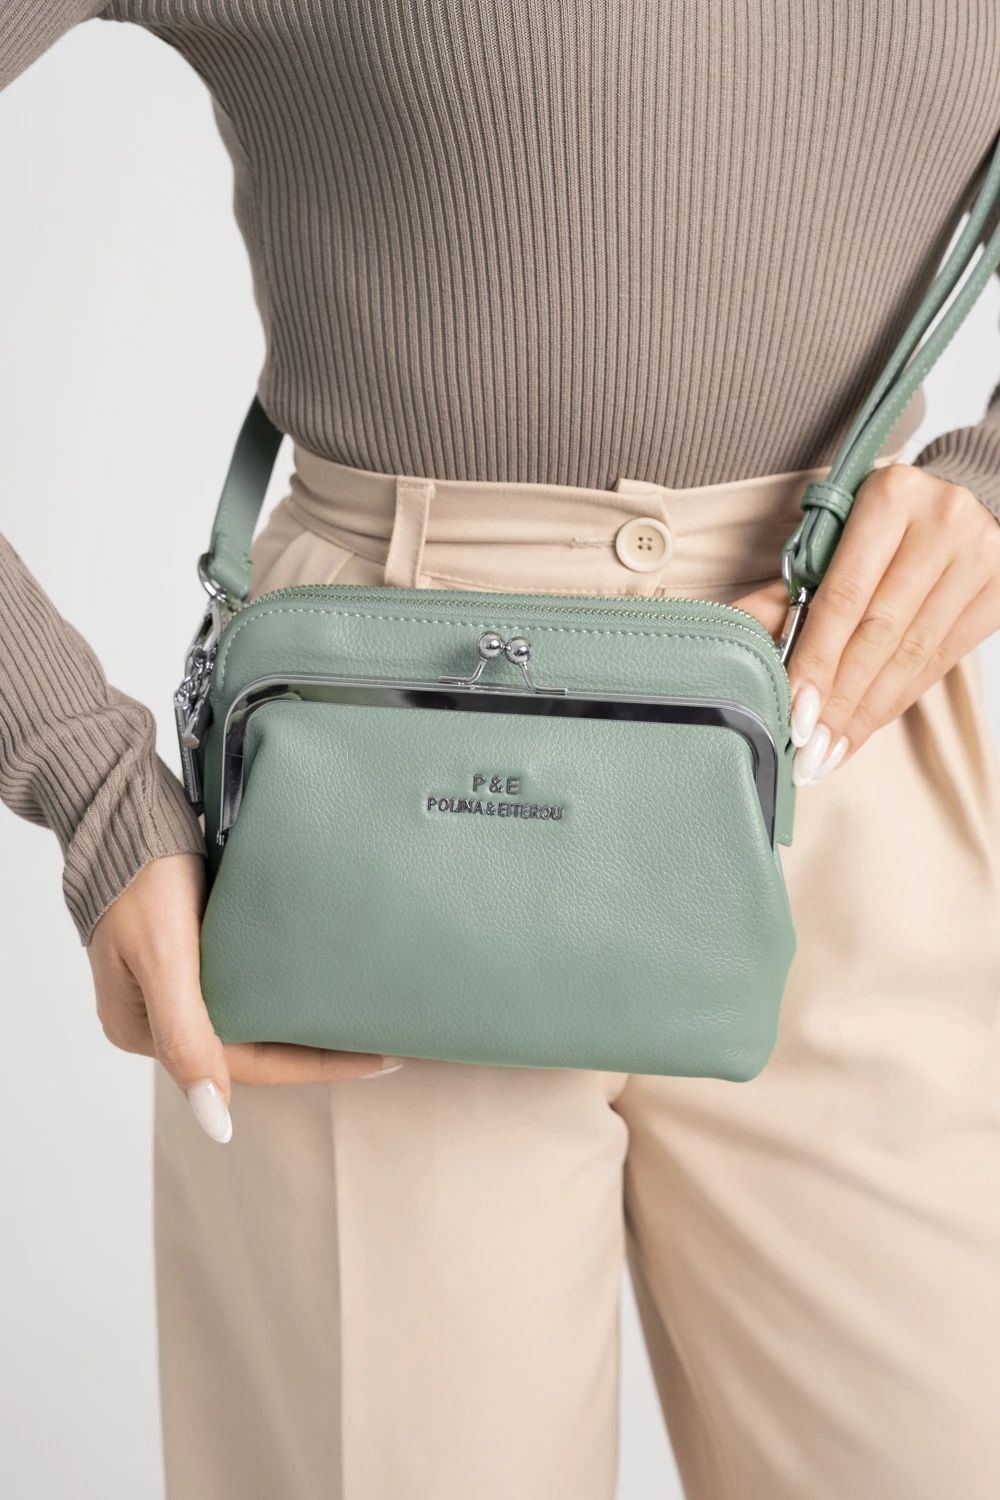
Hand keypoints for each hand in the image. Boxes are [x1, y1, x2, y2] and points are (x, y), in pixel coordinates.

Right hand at [88, 854, 401, 1142]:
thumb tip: (216, 1123)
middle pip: (252, 1046)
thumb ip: (186, 1038)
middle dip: (317, 1049)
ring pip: (251, 1015)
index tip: (380, 1060)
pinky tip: (321, 977)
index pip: (249, 1068)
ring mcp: (173, 978)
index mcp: (146, 1030)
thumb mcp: (164, 959)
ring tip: (363, 1014)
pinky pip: (245, 978)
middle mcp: (160, 1012)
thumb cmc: (139, 877)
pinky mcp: (189, 942)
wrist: (118, 804)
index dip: (318, 1068)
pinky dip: (285, 985)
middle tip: (385, 1040)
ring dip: (303, 1019)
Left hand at [733, 464, 999, 783]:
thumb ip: (788, 590)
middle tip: (809, 748)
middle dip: (839, 700)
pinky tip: (867, 726)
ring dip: (866, 712)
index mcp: (890, 497)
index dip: (817, 660)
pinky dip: (898, 698)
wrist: (950, 509)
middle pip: (879, 633)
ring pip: (912, 655)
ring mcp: (979, 556)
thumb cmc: (879, 526)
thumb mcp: (832, 540)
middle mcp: (942, 520)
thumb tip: (736, 640)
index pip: (844, 597)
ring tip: (830, 750)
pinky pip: (941, 660)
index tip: (794, 712)